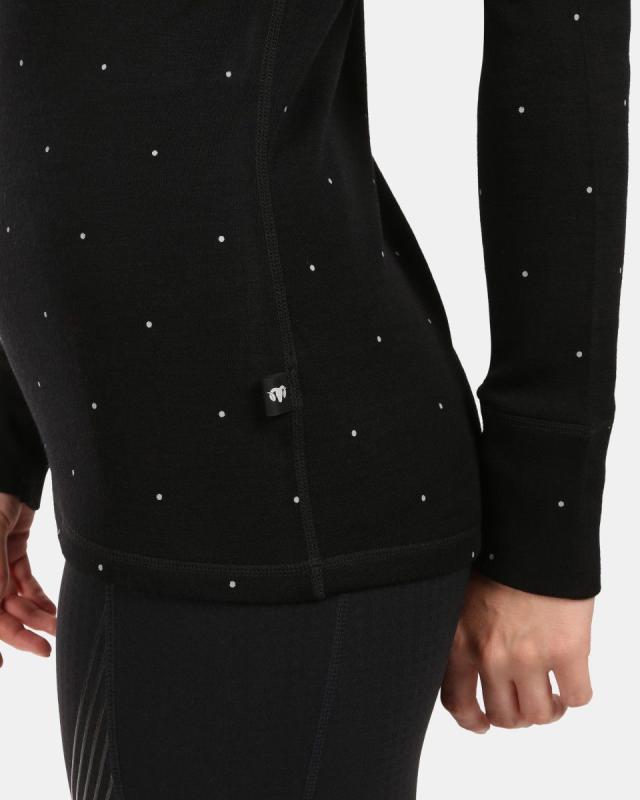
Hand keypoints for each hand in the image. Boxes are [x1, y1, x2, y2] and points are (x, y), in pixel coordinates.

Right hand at [0, 492, 56, 667]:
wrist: (9, 471)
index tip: (2, 665)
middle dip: (20, 632)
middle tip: (44, 649)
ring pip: (14, 600)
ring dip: (36, 616)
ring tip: (58, 628)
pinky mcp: (11, 552)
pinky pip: (24, 583)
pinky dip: (38, 598)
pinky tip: (53, 612)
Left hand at [441, 571, 593, 731]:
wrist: (531, 536)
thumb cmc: (496, 559)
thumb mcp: (461, 596)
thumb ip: (464, 630)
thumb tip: (472, 660)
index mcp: (460, 640)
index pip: (457, 701)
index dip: (472, 719)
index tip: (483, 722)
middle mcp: (491, 656)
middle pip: (505, 716)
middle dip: (518, 714)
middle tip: (528, 698)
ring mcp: (530, 657)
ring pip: (540, 713)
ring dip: (549, 708)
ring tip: (554, 692)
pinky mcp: (567, 651)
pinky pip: (578, 695)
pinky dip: (576, 693)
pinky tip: (573, 678)